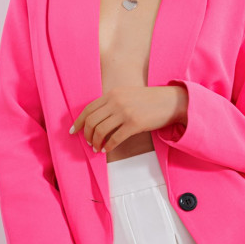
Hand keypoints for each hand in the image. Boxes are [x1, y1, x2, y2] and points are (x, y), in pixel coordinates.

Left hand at [69, 85, 187, 154]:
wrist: (170, 101)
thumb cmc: (149, 100)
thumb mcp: (127, 96)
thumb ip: (112, 103)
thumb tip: (97, 120)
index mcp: (112, 93)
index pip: (88, 109)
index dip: (79, 122)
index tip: (73, 131)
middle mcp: (116, 101)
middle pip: (92, 121)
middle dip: (87, 135)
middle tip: (89, 143)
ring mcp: (125, 112)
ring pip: (101, 131)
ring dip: (96, 142)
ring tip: (97, 148)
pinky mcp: (134, 124)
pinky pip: (115, 138)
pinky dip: (108, 146)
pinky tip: (107, 150)